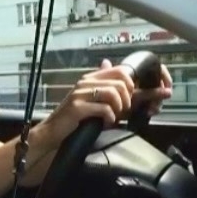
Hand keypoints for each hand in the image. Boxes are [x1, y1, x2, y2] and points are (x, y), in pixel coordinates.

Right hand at [43, 59, 173, 141]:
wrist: (54, 131)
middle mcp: (86, 82)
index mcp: (92, 78)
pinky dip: (110, 118)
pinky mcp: (78, 107)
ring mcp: (81, 93)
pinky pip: (104, 108)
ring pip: (113, 93)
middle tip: (123, 112)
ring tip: (114, 118)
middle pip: (121, 81)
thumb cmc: (77, 118)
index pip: (121, 70)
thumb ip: (107, 87)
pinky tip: (106, 123)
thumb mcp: (93, 100)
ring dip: (119, 109)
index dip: (135, 83)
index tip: (142, 97)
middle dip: (128, 99)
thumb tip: (110, 65)